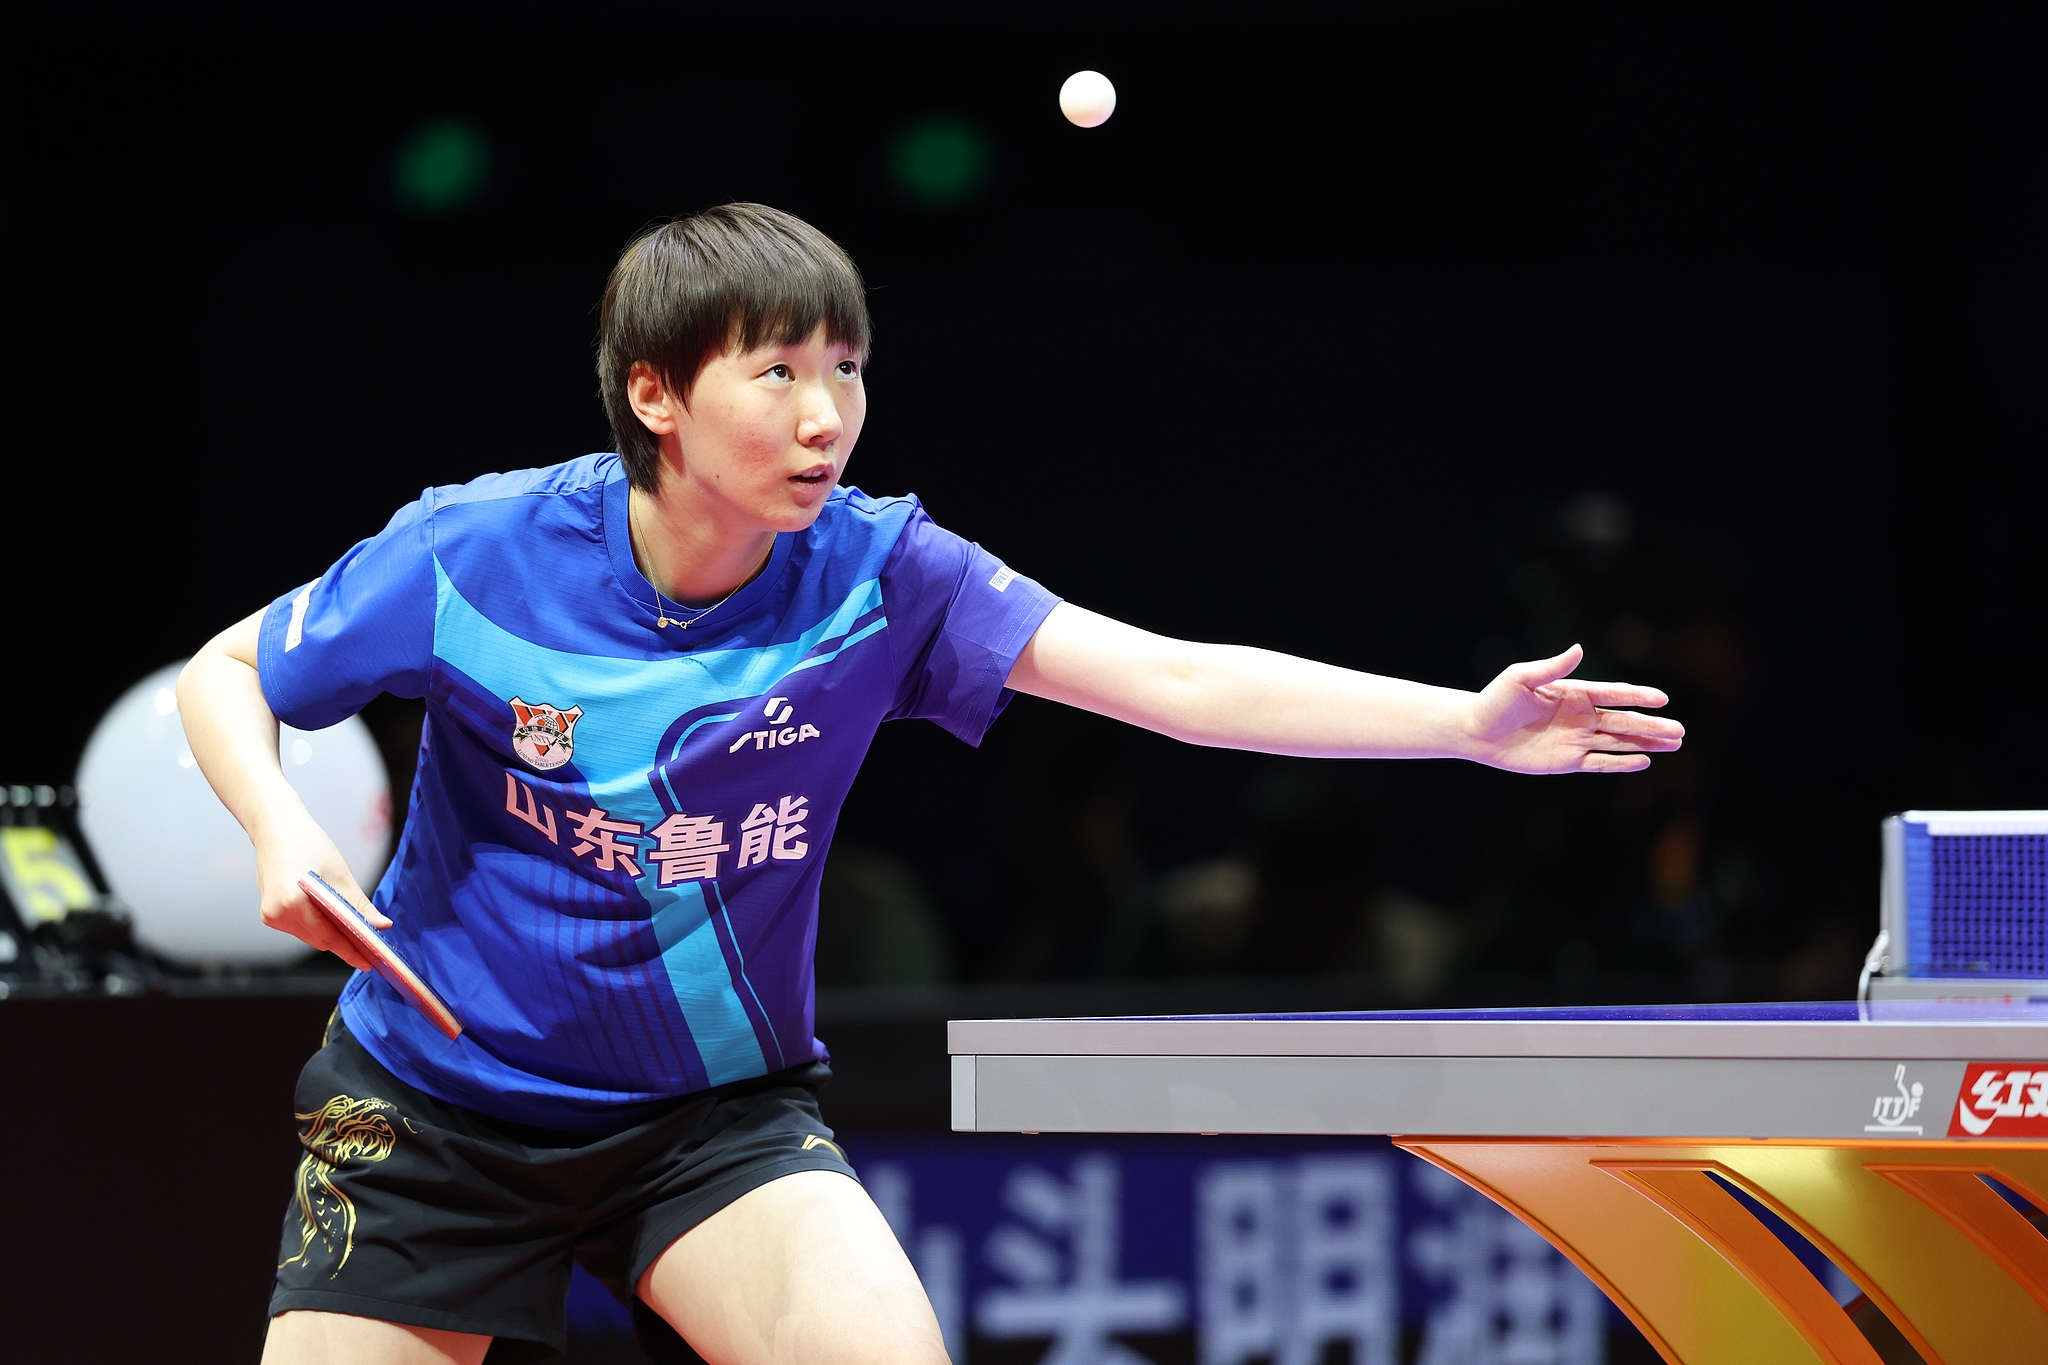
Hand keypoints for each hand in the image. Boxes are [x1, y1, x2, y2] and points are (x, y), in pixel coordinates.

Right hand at [252, 810, 391, 970]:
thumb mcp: (340, 875)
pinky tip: (332, 921)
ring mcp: (270, 916)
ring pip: (310, 937)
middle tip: (371, 951)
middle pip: (319, 940)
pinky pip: (300, 929)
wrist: (276, 828)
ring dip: (331, 935)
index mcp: (292, 902)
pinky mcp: (269, 915)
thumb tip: (382, 926)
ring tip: (356, 936)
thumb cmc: (309, 845)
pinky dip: (317, 926)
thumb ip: (359, 905)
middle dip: (345, 944)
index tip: (370, 963)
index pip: (329, 936)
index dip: (352, 951)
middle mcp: (277, 914)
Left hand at [1466, 644, 1682, 773]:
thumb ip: (1552, 667)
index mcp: (1573, 692)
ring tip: (1675, 744)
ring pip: (1619, 741)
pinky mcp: (1566, 761)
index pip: (1613, 694)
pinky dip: (1621, 763)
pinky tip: (1644, 760)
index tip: (1663, 699)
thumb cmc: (1495, 700)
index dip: (1638, 696)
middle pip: (1623, 721)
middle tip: (1681, 731)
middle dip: (1652, 726)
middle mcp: (1580, 716)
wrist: (1475, 730)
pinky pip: (1600, 762)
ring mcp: (1576, 739)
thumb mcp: (1521, 678)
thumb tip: (1579, 649)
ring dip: (1646, 743)